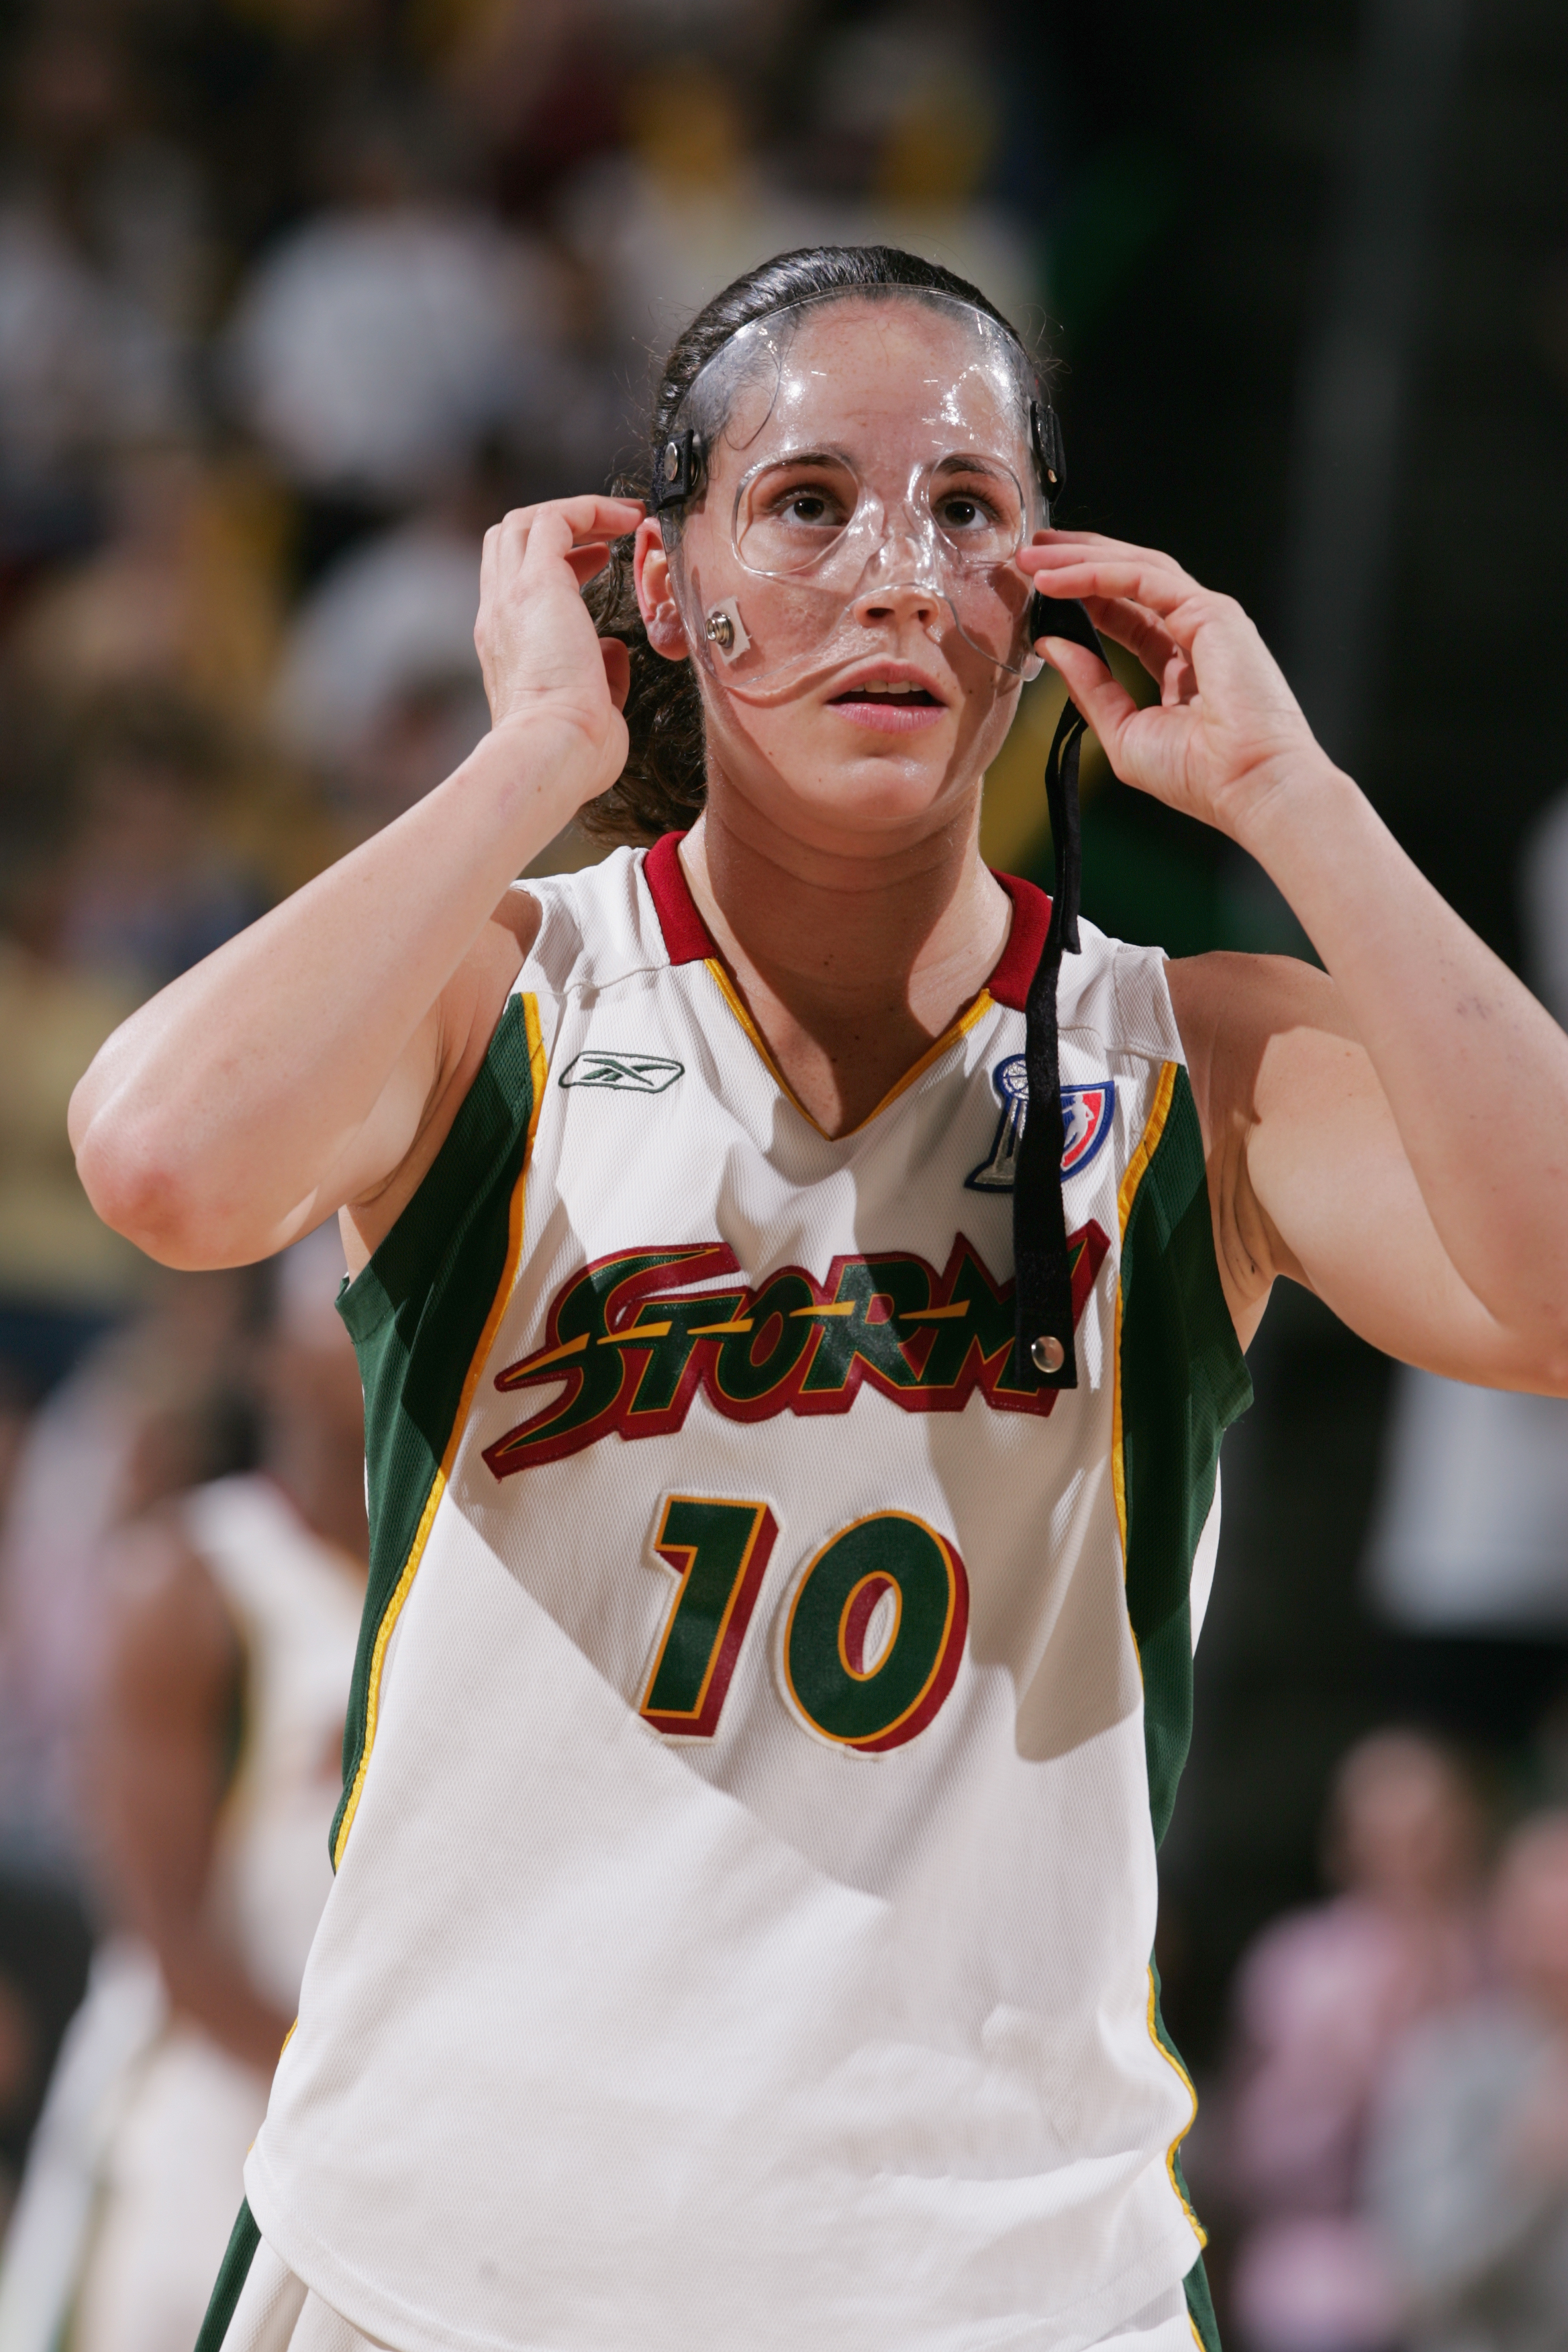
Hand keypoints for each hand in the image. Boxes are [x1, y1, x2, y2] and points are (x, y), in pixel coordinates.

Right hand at [476, 495, 643, 803]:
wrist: (553, 752)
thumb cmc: (576, 750)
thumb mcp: (594, 705)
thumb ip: (601, 673)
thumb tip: (613, 651)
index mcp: (508, 647)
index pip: (516, 581)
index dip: (558, 561)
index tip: (600, 560)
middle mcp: (499, 616)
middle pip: (510, 542)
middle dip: (560, 526)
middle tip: (610, 530)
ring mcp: (511, 597)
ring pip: (524, 524)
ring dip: (575, 512)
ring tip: (623, 517)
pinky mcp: (535, 585)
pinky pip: (555, 520)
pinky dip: (591, 509)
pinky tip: (628, 517)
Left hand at [1017, 531, 1329, 842]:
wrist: (1247, 787)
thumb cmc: (1200, 775)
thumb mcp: (1124, 731)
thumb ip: (1090, 686)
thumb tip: (1051, 646)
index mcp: (1180, 663)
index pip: (1125, 613)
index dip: (1082, 595)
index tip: (1038, 588)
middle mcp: (1195, 632)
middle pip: (1129, 579)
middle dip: (1077, 561)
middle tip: (1029, 554)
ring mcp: (1207, 617)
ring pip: (1136, 570)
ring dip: (1081, 558)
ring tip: (1033, 557)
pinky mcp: (1211, 612)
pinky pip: (1144, 580)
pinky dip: (1097, 574)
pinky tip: (1058, 579)